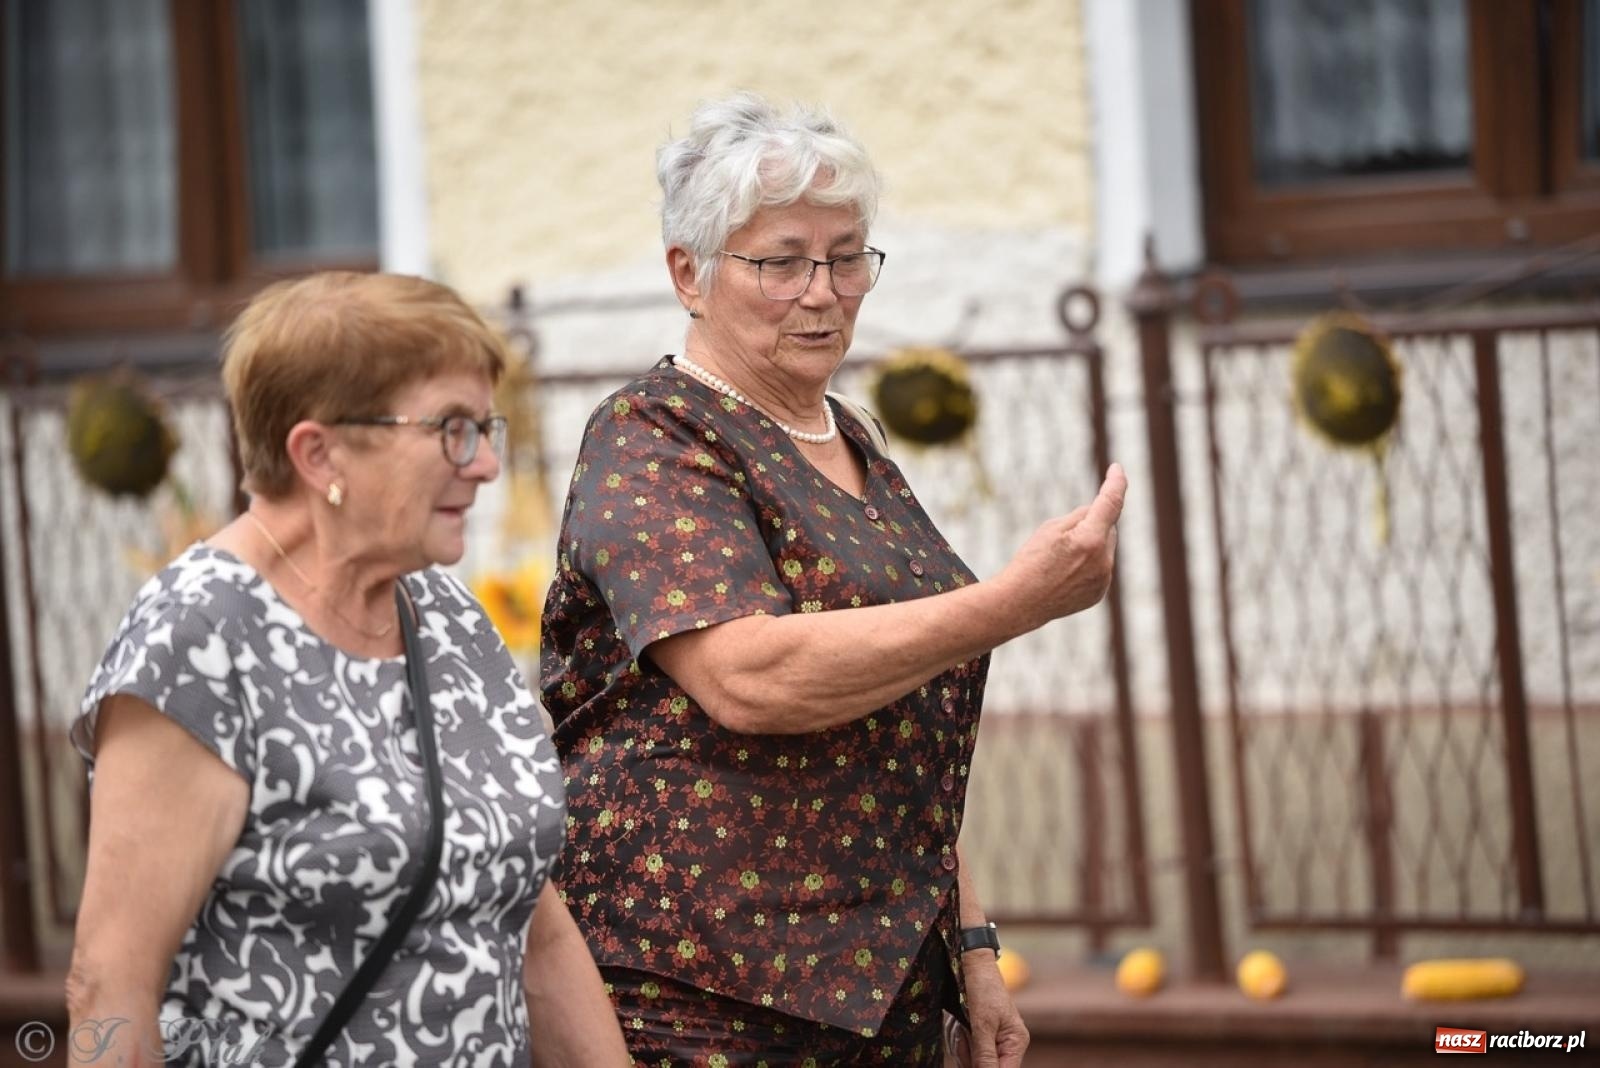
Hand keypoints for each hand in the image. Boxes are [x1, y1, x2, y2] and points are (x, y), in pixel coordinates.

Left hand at [961, 951, 1028, 1067]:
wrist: (969, 963)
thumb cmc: (981, 988)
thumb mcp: (982, 1024)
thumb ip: (985, 1057)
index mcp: (1015, 1042)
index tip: (972, 1058)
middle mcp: (1005, 1045)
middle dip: (969, 1055)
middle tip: (967, 1032)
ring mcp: (990, 1040)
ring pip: (971, 1060)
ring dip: (961, 1045)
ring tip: (963, 1024)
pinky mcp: (975, 1035)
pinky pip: (963, 1049)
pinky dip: (958, 1039)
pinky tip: (959, 1024)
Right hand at [998, 462, 1126, 631]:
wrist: (1020, 603)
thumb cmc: (1030, 562)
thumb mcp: (1050, 529)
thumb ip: (1080, 517)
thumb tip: (1098, 514)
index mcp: (1090, 539)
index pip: (1111, 503)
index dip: (1116, 483)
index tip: (1117, 469)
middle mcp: (1103, 561)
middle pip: (1107, 528)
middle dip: (1093, 525)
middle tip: (1062, 540)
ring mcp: (1103, 580)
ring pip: (1105, 549)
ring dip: (1090, 546)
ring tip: (1060, 562)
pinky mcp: (1099, 593)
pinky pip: (1101, 569)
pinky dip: (1089, 565)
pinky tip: (1064, 576)